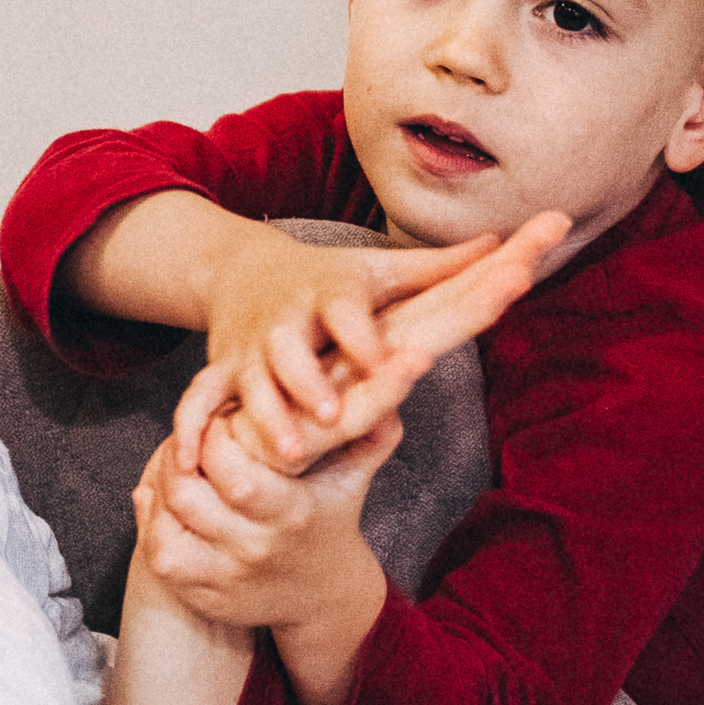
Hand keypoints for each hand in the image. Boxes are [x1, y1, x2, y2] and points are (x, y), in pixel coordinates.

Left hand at [138, 406, 392, 628]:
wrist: (324, 596)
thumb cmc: (331, 517)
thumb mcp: (353, 474)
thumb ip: (371, 425)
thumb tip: (410, 364)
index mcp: (291, 514)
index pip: (235, 476)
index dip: (212, 440)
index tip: (217, 419)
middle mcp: (255, 549)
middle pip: (189, 499)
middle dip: (176, 460)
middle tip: (187, 438)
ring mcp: (225, 578)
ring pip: (165, 530)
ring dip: (159, 489)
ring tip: (174, 463)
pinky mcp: (203, 595)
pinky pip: (161, 556)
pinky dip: (152, 522)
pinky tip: (162, 497)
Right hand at [177, 211, 569, 475]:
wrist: (244, 271)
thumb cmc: (329, 282)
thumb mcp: (381, 272)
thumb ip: (444, 268)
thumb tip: (513, 243)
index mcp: (332, 295)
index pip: (350, 312)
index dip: (369, 337)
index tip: (400, 359)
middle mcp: (290, 322)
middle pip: (296, 350)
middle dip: (311, 382)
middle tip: (334, 416)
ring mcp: (252, 349)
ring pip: (252, 382)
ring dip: (266, 414)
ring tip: (289, 452)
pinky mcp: (223, 371)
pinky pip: (201, 400)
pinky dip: (192, 429)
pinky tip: (189, 461)